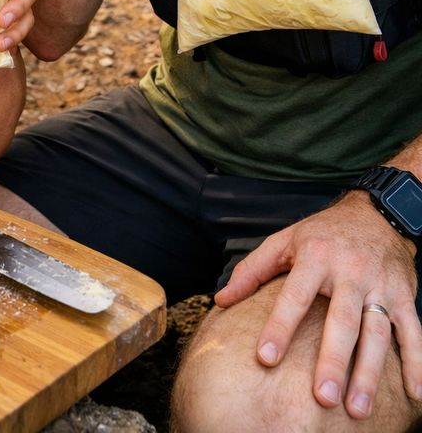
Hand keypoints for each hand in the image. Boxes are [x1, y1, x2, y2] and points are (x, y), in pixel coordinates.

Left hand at [215, 191, 421, 417]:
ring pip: (377, 331)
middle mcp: (349, 270)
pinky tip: (414, 396)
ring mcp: (380, 284)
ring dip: (369, 372)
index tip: (265, 358)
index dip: (280, 326)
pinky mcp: (404, 295)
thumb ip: (253, 270)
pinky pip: (413, 332)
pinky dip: (417, 364)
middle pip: (342, 320)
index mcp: (315, 256)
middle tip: (322, 397)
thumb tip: (220, 300)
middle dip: (333, 359)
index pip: (295, 295)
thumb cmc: (322, 233)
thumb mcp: (284, 240)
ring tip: (357, 409)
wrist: (376, 213)